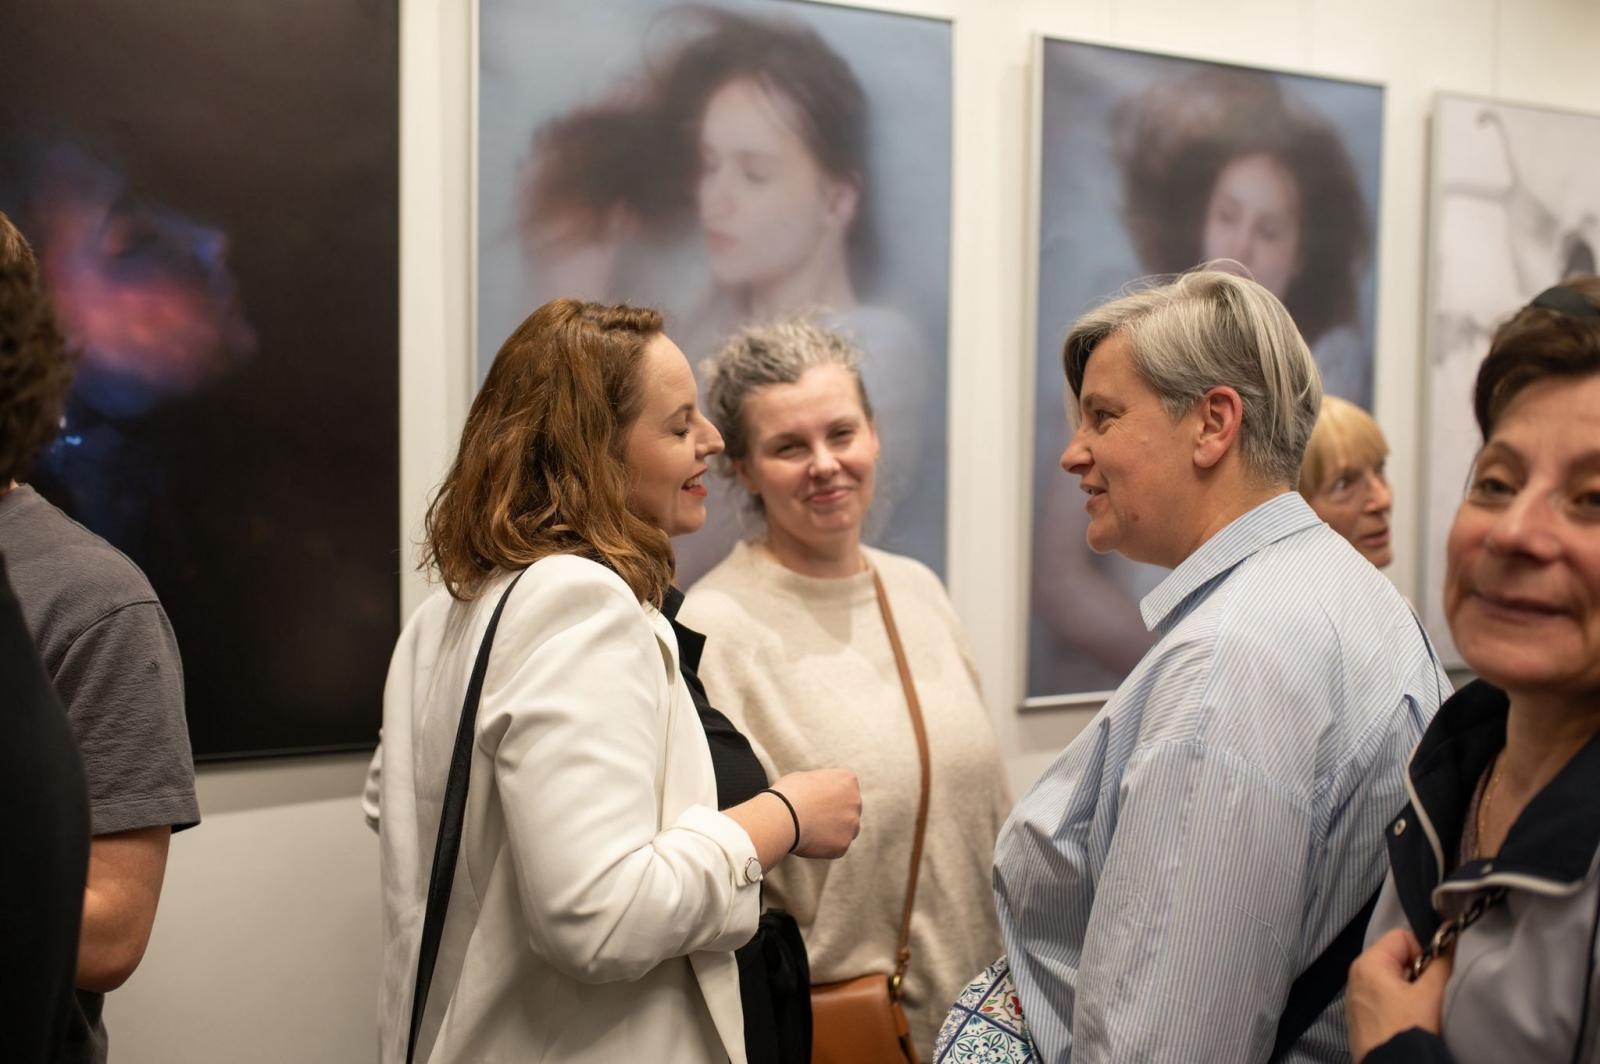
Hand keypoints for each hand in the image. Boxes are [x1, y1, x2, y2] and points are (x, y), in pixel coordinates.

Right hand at [770, 769, 860, 858]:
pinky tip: (809, 841)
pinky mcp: (844, 844)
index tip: (814, 801)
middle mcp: (856, 801)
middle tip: (813, 818)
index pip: (845, 790)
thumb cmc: (789, 793)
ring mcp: (852, 824)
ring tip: (809, 830)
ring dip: (832, 831)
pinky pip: (836, 846)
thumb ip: (820, 785)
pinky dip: (825, 846)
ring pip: (846, 830)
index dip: (828, 796)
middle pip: (849, 810)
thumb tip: (818, 792)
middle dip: (835, 815)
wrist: (783, 816)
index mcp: (848, 780)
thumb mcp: (806, 777)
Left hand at [1347, 928, 1451, 1061]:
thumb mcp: (1430, 993)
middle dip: (1418, 972)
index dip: (1424, 951)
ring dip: (1410, 990)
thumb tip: (1449, 941)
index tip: (1435, 974)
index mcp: (1368, 963)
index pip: (1402, 937)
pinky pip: (1383, 999)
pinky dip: (1398, 1005)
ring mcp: (1356, 999)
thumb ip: (1441, 963)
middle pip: (1396, 958)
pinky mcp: (1361, 1018)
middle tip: (1429, 994)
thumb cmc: (1409, 1027)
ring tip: (1420, 1010)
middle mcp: (1356, 976)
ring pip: (1391, 980)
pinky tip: (1408, 1021)